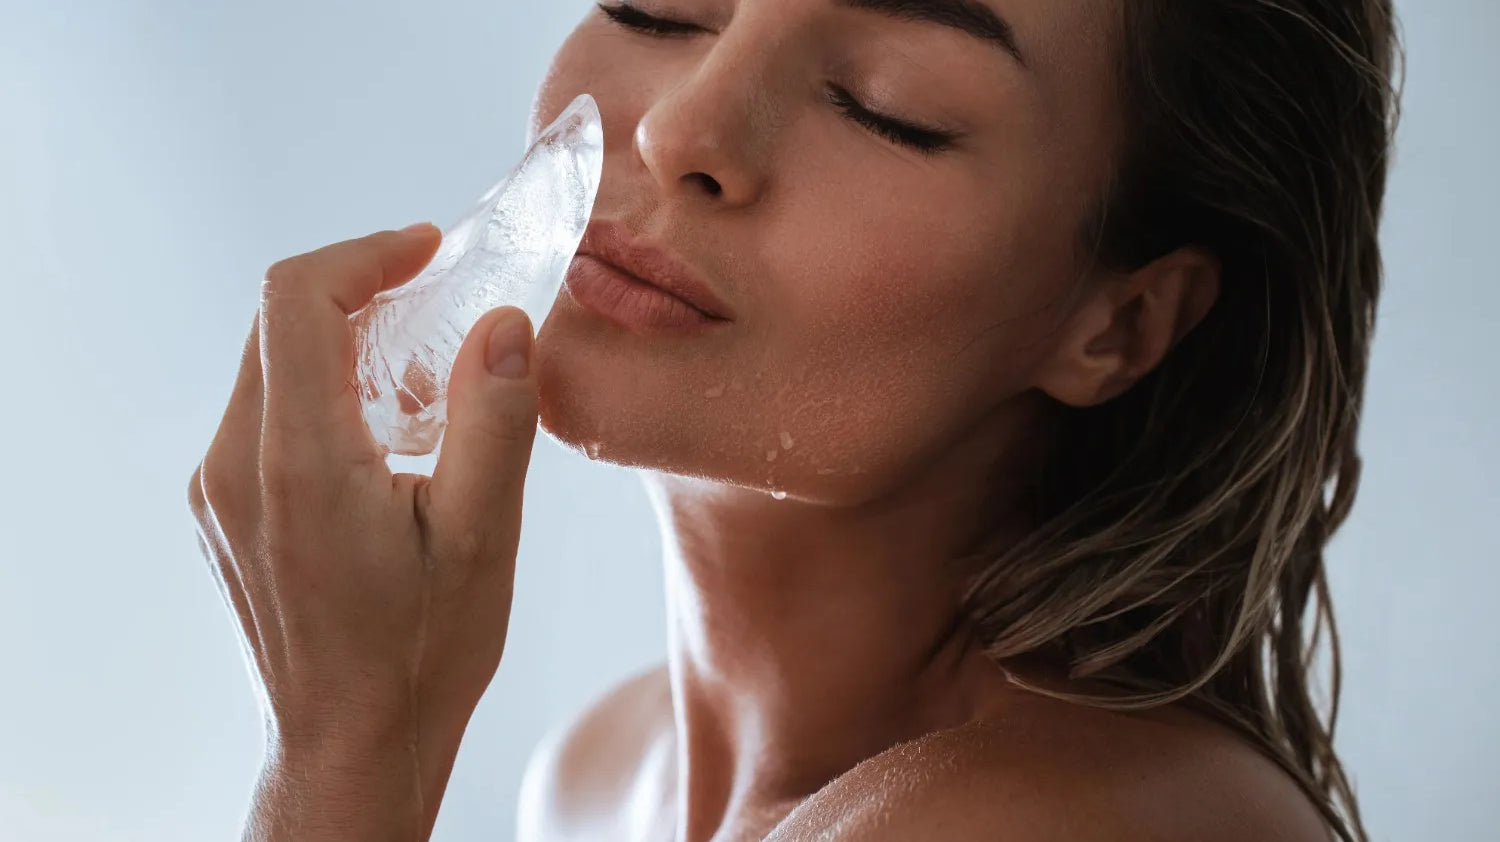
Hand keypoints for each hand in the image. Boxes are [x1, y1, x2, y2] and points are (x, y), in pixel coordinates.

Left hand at [187, 224, 540, 838]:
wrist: (347, 748)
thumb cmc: (418, 656)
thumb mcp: (483, 538)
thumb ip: (492, 418)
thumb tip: (504, 322)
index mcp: (297, 462)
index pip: (295, 299)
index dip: (365, 254)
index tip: (428, 251)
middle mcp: (235, 467)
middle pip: (277, 324)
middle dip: (360, 291)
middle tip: (440, 303)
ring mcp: (218, 493)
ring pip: (268, 367)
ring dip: (342, 343)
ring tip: (423, 378)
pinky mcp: (222, 514)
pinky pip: (261, 415)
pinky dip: (321, 392)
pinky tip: (382, 435)